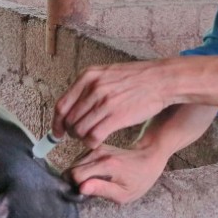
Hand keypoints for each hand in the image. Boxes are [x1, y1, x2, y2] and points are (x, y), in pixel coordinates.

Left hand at [53, 60, 176, 148]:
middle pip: (69, 120)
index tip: (57, 132)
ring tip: (89, 137)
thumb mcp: (106, 73)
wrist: (160, 80)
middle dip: (70, 132)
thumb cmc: (135, 79)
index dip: (56, 122)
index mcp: (87, 77)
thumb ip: (88, 87)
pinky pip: (93, 137)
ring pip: (79, 130)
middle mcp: (93, 88)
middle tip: (77, 136)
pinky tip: (97, 141)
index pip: (61, 105)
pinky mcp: (116, 116)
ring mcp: (104, 102)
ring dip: (81, 138)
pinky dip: (91, 143)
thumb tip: (71, 107)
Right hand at [66, 144, 168, 204]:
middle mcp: (99, 153)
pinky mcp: (96, 147)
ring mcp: (97, 148)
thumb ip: (102, 190)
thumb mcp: (124, 194)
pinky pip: (80, 160)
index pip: (76, 175)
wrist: (149, 158)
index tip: (85, 194)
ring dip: (79, 175)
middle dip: (76, 181)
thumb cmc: (139, 180)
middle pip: (72, 169)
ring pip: (74, 164)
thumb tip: (81, 188)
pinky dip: (83, 169)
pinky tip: (95, 175)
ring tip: (94, 182)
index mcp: (106, 165)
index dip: (76, 187)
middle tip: (90, 190)